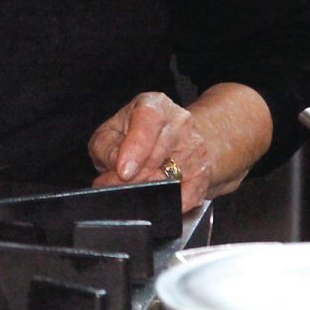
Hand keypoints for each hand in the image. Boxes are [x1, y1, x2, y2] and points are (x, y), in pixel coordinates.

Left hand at [88, 91, 214, 211]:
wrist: (171, 139)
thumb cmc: (134, 134)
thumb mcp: (110, 133)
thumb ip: (106, 149)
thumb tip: (113, 172)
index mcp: (153, 105)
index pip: (147, 122)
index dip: (135, 149)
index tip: (124, 172)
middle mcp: (179, 122)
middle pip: (157, 156)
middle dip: (133, 178)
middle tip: (116, 186)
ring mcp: (194, 147)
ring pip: (170, 179)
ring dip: (149, 190)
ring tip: (136, 187)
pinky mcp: (204, 172)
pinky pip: (187, 196)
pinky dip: (170, 203)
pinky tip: (156, 199)